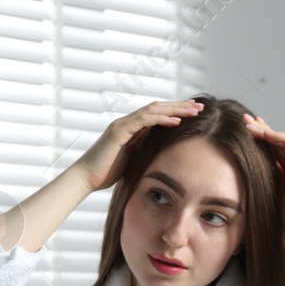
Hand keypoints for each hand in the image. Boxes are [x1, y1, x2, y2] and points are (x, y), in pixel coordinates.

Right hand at [70, 98, 203, 191]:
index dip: (174, 111)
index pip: (155, 114)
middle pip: (157, 107)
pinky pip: (144, 121)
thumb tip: (159, 148)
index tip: (192, 111)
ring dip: (175, 110)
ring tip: (193, 111)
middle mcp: (126, 122)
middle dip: (179, 106)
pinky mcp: (118, 132)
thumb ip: (141, 149)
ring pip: (153, 110)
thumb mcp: (130, 159)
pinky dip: (161, 119)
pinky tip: (176, 122)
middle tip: (199, 106)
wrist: (85, 179)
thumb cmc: (105, 173)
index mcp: (129, 128)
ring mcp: (122, 125)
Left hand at [242, 113, 284, 241]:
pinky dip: (281, 139)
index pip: (272, 151)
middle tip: (244, 120)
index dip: (259, 139)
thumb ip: (261, 184)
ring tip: (251, 124)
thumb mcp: (269, 197)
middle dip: (261, 130)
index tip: (243, 131)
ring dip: (268, 131)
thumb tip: (240, 178)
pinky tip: (267, 134)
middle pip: (278, 142)